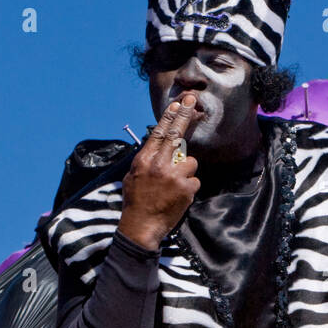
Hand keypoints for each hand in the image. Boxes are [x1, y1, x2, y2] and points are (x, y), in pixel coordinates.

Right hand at [118, 92, 200, 250]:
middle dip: (184, 116)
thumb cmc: (136, 202)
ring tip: (175, 185)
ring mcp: (174, 177)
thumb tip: (159, 147)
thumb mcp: (133, 176)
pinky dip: (189, 188)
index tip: (177, 104)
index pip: (159, 133)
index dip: (169, 117)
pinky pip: (195, 181)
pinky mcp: (186, 190)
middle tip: (192, 101)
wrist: (141, 227)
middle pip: (176, 135)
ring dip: (187, 171)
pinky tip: (179, 197)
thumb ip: (147, 160)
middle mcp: (159, 165)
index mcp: (144, 160)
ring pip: (191, 162)